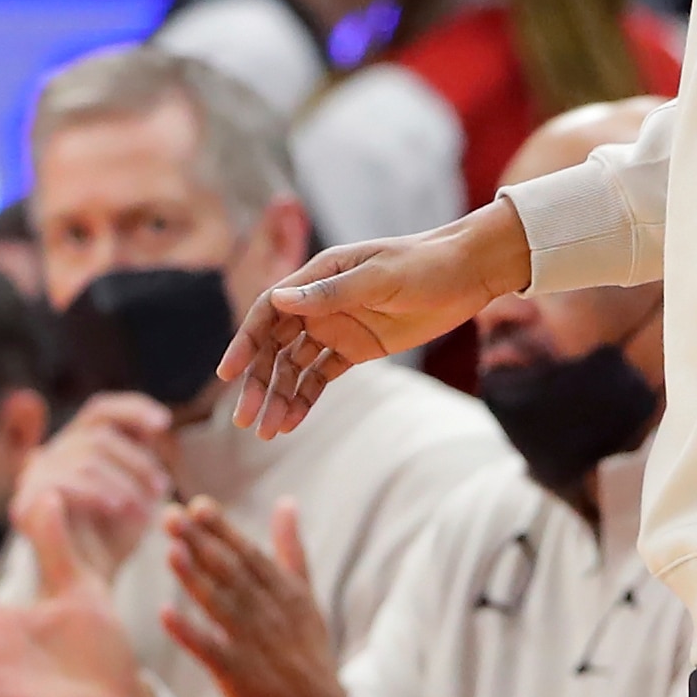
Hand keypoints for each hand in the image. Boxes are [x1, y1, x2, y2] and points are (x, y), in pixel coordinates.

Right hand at [13, 394, 174, 575]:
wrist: (80, 590)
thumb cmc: (111, 542)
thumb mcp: (135, 496)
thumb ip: (140, 463)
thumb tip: (157, 427)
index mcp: (74, 447)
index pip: (101, 410)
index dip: (133, 409)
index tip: (165, 423)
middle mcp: (50, 454)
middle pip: (98, 435)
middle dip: (136, 461)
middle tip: (162, 488)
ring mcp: (34, 477)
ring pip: (85, 458)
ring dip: (123, 481)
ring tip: (145, 508)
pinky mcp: (24, 503)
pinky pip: (64, 482)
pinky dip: (96, 492)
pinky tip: (118, 508)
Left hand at [160, 497, 343, 696]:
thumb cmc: (308, 651)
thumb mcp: (305, 596)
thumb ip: (291, 549)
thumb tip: (286, 502)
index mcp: (283, 591)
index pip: (248, 553)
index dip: (222, 529)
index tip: (197, 504)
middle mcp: (268, 612)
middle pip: (230, 571)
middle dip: (200, 542)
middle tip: (171, 515)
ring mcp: (253, 644)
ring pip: (220, 605)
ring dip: (194, 579)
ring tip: (170, 551)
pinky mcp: (239, 675)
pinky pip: (210, 651)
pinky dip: (189, 633)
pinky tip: (166, 614)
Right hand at [218, 203, 529, 437]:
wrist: (467, 273)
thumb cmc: (425, 264)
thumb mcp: (381, 277)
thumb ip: (331, 292)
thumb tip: (279, 300)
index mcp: (318, 276)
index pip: (268, 311)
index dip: (246, 342)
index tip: (229, 374)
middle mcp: (318, 303)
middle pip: (275, 346)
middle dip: (258, 383)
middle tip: (246, 420)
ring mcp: (335, 327)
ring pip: (294, 367)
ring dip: (278, 397)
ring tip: (267, 432)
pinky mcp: (355, 349)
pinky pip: (320, 377)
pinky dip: (304, 399)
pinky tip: (291, 423)